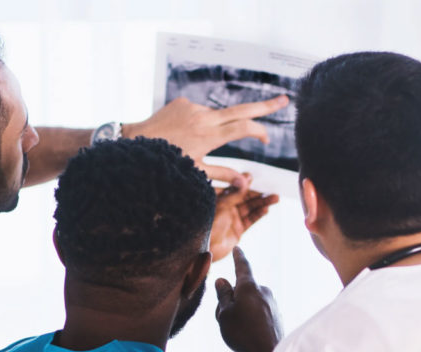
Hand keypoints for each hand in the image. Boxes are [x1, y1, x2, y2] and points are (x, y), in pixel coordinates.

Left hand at [124, 95, 289, 185]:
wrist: (135, 141)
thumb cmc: (166, 162)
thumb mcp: (195, 172)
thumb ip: (223, 175)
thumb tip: (247, 183)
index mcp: (208, 136)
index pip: (243, 127)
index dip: (259, 131)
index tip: (266, 139)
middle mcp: (204, 118)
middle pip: (242, 109)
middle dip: (265, 106)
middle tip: (285, 100)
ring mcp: (193, 107)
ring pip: (217, 115)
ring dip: (216, 127)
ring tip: (192, 143)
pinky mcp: (183, 102)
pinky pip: (200, 112)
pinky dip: (200, 123)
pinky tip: (183, 135)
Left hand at [210, 174, 278, 261]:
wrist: (204, 249)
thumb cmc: (207, 225)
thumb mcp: (222, 205)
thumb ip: (235, 193)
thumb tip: (247, 179)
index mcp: (218, 199)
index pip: (234, 188)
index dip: (244, 183)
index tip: (254, 177)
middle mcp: (226, 208)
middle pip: (245, 197)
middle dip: (258, 194)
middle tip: (271, 189)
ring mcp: (232, 219)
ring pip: (250, 208)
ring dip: (262, 203)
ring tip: (275, 198)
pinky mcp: (238, 230)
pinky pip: (250, 220)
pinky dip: (258, 214)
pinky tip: (266, 209)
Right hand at [215, 247, 282, 351]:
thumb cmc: (243, 333)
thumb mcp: (224, 314)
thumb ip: (223, 295)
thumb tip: (222, 280)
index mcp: (249, 287)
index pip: (243, 267)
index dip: (238, 258)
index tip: (238, 249)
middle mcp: (264, 291)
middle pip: (243, 290)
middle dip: (232, 299)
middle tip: (223, 318)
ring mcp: (272, 303)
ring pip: (251, 302)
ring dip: (242, 311)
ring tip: (237, 330)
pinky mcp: (277, 316)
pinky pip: (259, 312)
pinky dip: (252, 319)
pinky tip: (250, 335)